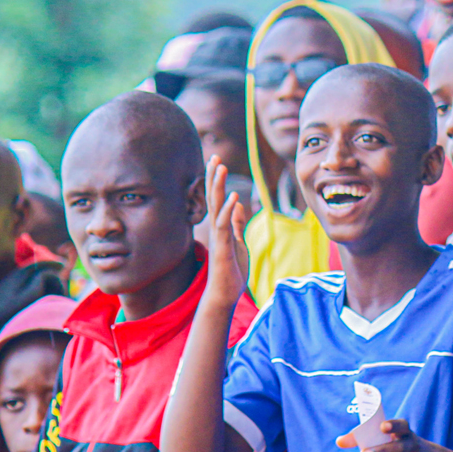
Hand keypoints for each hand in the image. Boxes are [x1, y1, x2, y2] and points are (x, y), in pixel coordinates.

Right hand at [204, 157, 249, 309]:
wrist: (224, 295)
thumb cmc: (231, 272)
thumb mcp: (239, 243)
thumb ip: (238, 225)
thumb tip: (239, 206)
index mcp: (220, 227)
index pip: (216, 199)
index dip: (216, 180)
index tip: (217, 161)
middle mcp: (216, 229)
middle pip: (213, 198)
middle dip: (213, 177)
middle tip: (214, 156)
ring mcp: (218, 238)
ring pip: (216, 207)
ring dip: (218, 186)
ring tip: (220, 166)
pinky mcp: (223, 248)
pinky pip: (225, 225)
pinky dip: (229, 210)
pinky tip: (233, 196)